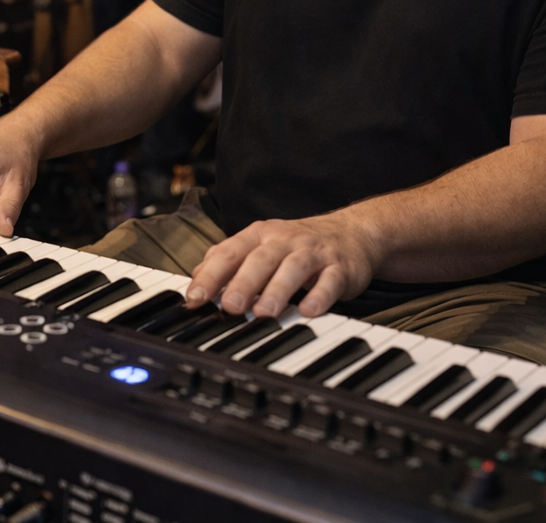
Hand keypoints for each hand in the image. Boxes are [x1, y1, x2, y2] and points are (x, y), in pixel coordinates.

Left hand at [183, 213, 380, 318]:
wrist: (350, 232)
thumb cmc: (295, 246)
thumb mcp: (260, 246)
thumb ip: (229, 261)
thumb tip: (196, 280)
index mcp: (259, 235)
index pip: (229, 252)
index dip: (210, 275)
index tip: (195, 298)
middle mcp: (284, 240)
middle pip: (261, 259)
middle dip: (243, 283)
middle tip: (230, 307)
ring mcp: (313, 252)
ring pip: (294, 268)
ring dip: (278, 290)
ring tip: (264, 313)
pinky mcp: (340, 268)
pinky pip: (330, 281)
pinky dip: (320, 296)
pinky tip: (308, 311)